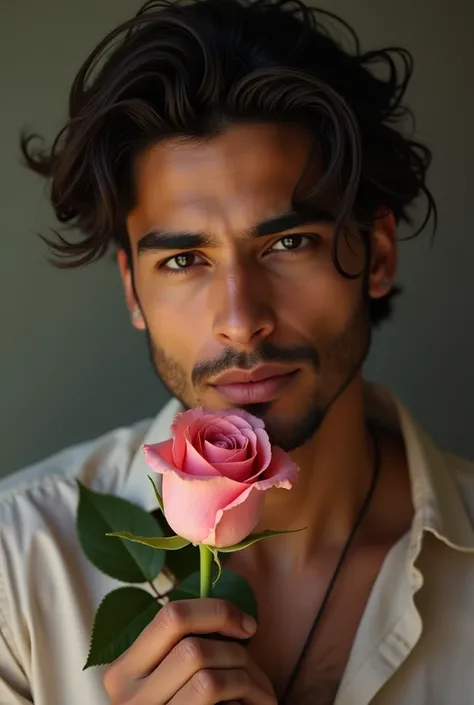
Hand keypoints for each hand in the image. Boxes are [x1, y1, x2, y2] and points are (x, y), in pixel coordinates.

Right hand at [103, 598, 276, 703]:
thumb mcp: (167, 676)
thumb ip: (183, 646)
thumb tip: (228, 614)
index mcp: (124, 670)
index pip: (172, 616)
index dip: (217, 611)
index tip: (248, 624)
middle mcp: (129, 699)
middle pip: (194, 649)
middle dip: (235, 652)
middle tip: (252, 668)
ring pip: (209, 680)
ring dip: (245, 681)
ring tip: (255, 692)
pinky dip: (241, 704)